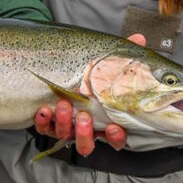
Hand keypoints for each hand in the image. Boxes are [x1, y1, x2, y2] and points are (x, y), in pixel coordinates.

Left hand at [32, 33, 146, 155]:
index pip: (115, 138)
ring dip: (64, 123)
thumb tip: (140, 39)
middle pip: (87, 143)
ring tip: (64, 104)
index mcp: (105, 119)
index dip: (115, 137)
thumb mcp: (108, 63)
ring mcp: (66, 126)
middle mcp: (85, 127)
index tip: (113, 127)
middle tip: (84, 116)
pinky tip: (43, 109)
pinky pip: (43, 129)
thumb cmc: (91, 72)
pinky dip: (42, 122)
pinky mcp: (46, 123)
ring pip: (65, 136)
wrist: (60, 68)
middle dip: (85, 133)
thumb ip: (124, 55)